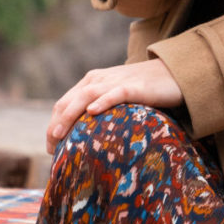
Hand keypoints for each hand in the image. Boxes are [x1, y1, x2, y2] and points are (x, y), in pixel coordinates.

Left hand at [45, 59, 183, 153]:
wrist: (172, 76)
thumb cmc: (143, 91)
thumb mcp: (115, 98)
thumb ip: (99, 109)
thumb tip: (84, 138)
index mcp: (91, 82)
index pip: (63, 102)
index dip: (53, 123)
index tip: (50, 146)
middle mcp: (99, 80)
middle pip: (69, 101)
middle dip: (56, 124)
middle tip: (51, 147)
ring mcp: (116, 82)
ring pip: (86, 96)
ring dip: (70, 115)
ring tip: (59, 133)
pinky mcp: (134, 87)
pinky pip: (114, 93)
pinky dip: (102, 101)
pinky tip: (92, 112)